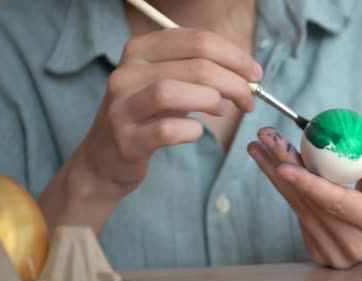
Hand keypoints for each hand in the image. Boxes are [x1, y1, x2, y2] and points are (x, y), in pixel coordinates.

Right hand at [72, 28, 262, 195]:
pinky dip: (192, 131)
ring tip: (223, 111)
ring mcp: (122, 107)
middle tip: (249, 99)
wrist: (106, 159)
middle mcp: (126, 73)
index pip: (197, 40)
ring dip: (212, 100)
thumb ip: (200, 72)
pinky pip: (167, 130)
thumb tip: (248, 73)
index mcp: (140, 50)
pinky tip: (196, 132)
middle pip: (194, 66)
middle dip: (233, 82)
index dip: (234, 56)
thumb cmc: (148, 117)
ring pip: (172, 92)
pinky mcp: (126, 140)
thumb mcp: (168, 83)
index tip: (255, 74)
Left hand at [248, 127, 361, 268]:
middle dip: (282, 164)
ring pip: (299, 206)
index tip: (283, 166)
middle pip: (311, 201)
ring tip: (259, 146)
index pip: (339, 203)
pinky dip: (287, 188)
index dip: (310, 184)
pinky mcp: (320, 252)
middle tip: (264, 137)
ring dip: (275, 173)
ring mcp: (335, 253)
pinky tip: (273, 166)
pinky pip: (299, 213)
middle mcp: (354, 245)